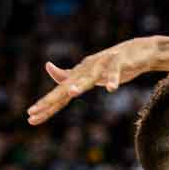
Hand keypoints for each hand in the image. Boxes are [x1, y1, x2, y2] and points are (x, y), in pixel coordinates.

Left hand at [28, 37, 159, 124]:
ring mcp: (101, 66)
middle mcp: (85, 70)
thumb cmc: (111, 65)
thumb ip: (68, 75)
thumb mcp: (87, 74)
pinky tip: (111, 89)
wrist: (138, 51)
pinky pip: (115, 73)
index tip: (30, 118)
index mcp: (79, 76)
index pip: (59, 94)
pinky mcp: (119, 62)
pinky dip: (113, 80)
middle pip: (66, 88)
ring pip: (88, 78)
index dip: (45, 105)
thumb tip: (48, 68)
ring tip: (71, 93)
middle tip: (34, 110)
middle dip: (50, 100)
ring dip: (80, 85)